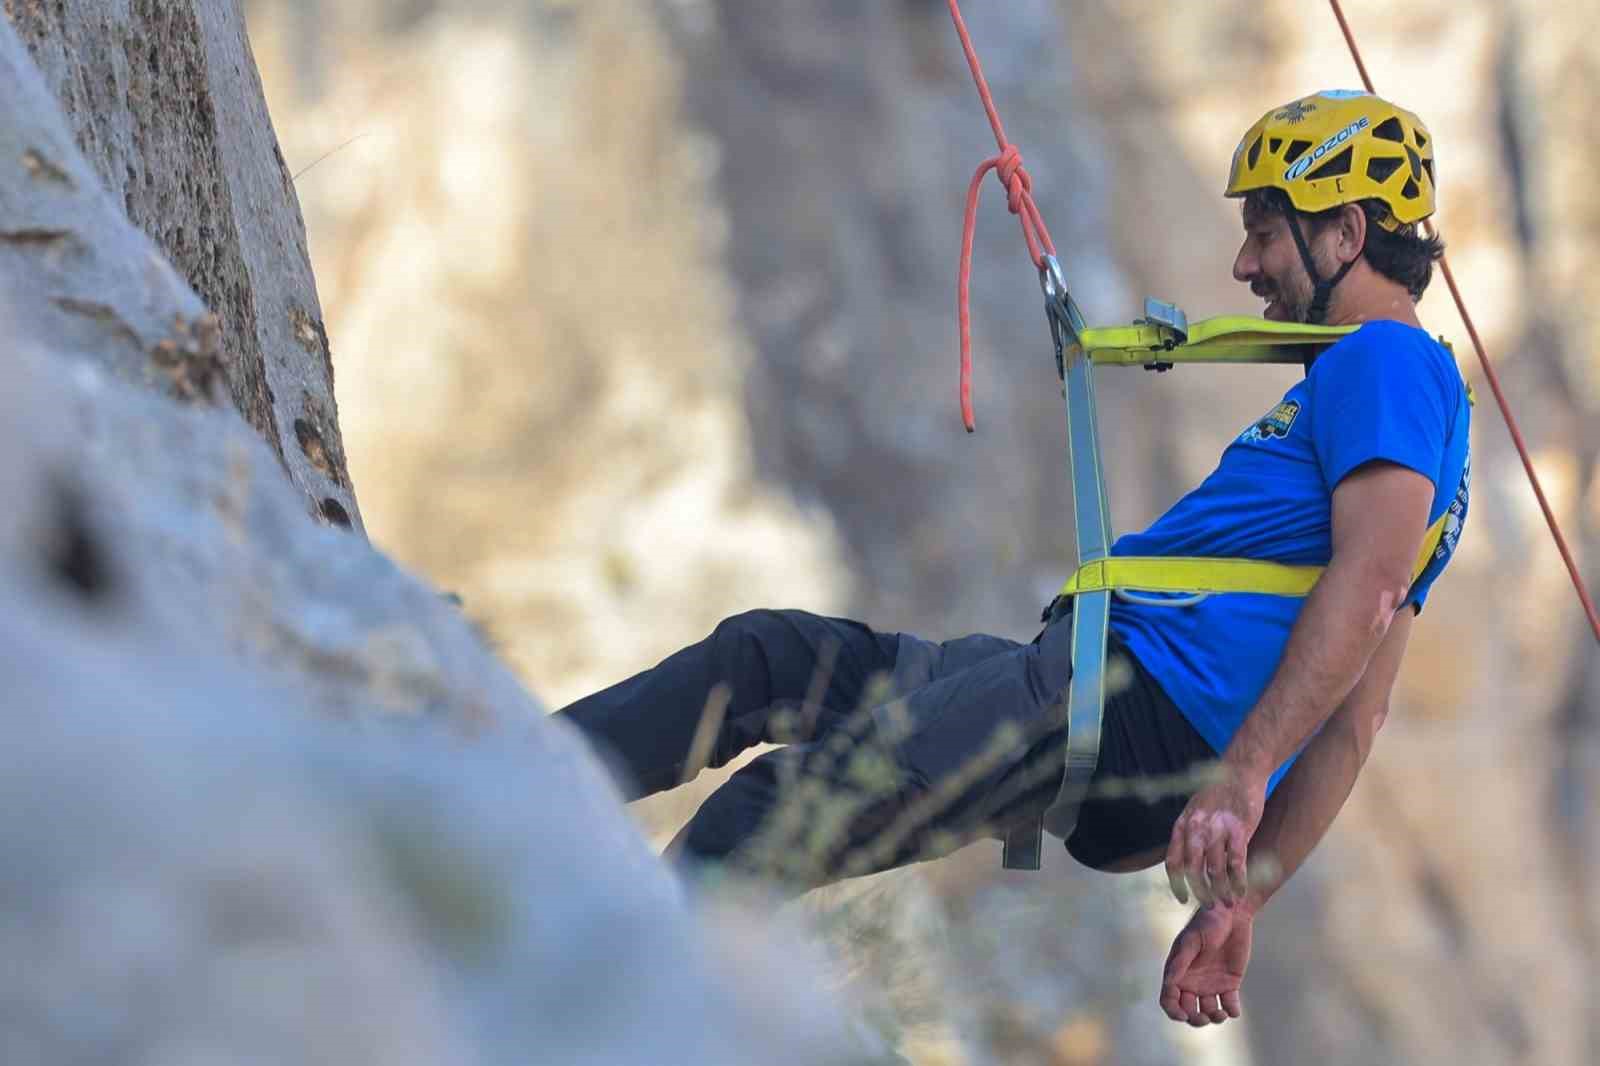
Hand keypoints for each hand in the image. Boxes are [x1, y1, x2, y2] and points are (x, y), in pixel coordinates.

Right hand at [1160, 903, 1252, 1025]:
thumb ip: (1181, 961)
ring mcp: (1211, 984)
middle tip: (1205, 1016)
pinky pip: (1229, 1005)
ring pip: (1208, 1012)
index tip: (1184, 1015)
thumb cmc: (1207, 922)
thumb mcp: (1192, 941)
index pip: (1169, 999)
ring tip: (1220, 1013)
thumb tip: (1169, 983)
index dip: (1173, 1011)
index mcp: (1177, 972)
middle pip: (1188, 1011)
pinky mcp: (1230, 983)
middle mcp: (1192, 981)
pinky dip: (1231, 1012)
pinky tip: (1232, 1009)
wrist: (1232, 913)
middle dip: (1194, 1019)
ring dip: (1213, 1018)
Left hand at [1165, 769, 1264, 904]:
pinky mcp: (1239, 829)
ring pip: (1215, 870)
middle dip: (1200, 893)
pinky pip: (1237, 863)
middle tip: (1210, 906)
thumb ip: (1189, 835)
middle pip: (1192, 870)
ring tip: (1227, 902)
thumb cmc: (1218, 794)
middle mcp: (1196, 828)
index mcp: (1182, 825)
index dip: (1176, 884)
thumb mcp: (1194, 811)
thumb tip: (1185, 864)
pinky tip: (1241, 891)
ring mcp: (1217, 828)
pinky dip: (1238, 882)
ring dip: (1221, 891)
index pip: (1173, 861)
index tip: (1183, 899)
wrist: (1241, 771)